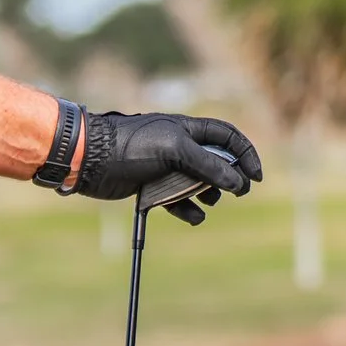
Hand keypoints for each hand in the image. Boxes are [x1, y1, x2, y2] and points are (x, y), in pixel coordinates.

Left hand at [74, 111, 262, 224]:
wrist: (89, 159)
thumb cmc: (131, 145)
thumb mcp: (174, 149)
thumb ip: (207, 164)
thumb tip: (237, 182)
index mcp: (188, 129)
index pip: (228, 136)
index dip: (246, 154)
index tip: (256, 177)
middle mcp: (180, 146)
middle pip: (217, 162)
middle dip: (229, 178)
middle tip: (237, 193)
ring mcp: (166, 167)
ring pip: (199, 183)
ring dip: (208, 194)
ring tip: (207, 201)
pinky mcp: (152, 186)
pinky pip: (178, 200)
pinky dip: (187, 209)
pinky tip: (192, 216)